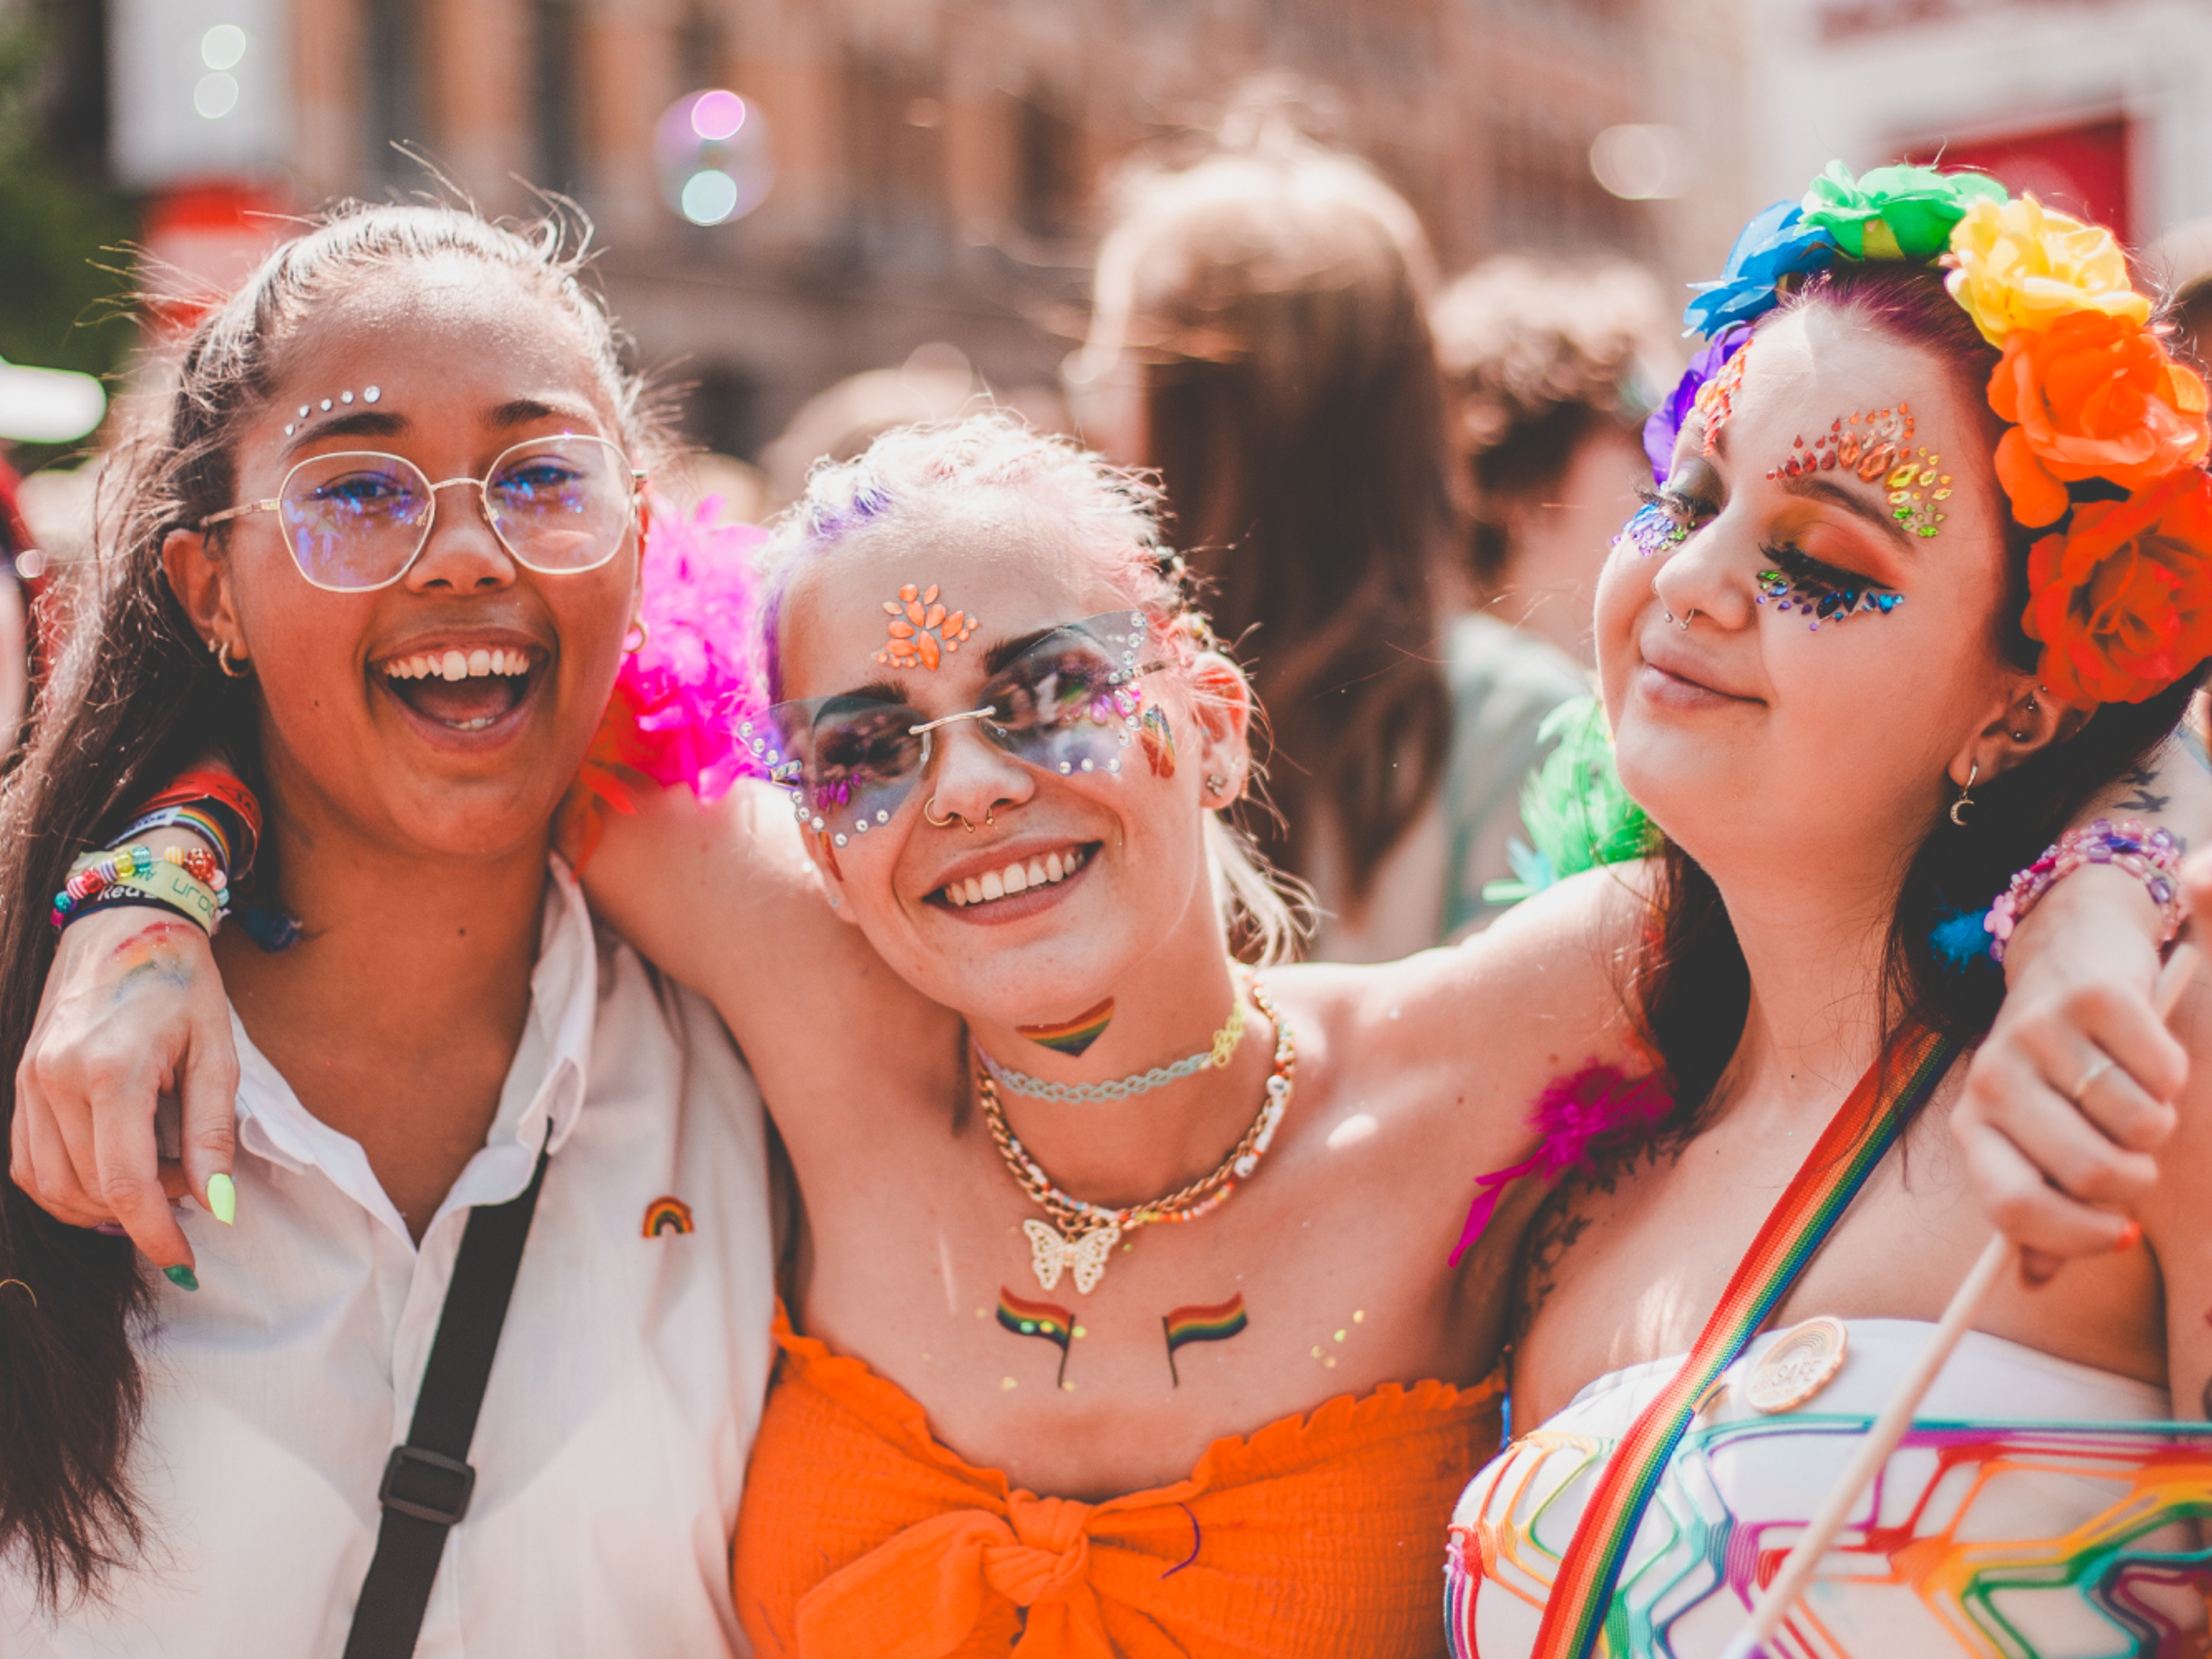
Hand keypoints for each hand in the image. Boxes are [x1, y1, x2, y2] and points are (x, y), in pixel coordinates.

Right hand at [10, 906, 237, 1271]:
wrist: (125, 925)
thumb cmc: (182, 984)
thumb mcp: (218, 1052)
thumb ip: (212, 1132)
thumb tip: (217, 1205)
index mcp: (112, 1070)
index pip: (124, 1182)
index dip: (154, 1233)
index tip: (184, 1263)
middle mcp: (57, 1080)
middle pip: (91, 1190)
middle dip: (144, 1212)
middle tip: (191, 1191)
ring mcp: (29, 1083)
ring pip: (53, 1187)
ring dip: (105, 1207)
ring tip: (158, 1182)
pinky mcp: (20, 1085)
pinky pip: (31, 1165)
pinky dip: (70, 1189)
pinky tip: (112, 1180)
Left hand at [1953, 862, 2192, 1283]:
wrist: (2067, 952)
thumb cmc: (2057, 1069)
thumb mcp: (2033, 1138)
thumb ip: (2037, 1206)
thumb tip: (2031, 1279)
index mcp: (1974, 1125)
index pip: (2015, 1210)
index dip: (2078, 1238)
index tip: (2120, 1236)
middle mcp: (1993, 1079)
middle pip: (2092, 1175)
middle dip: (2135, 1177)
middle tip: (2132, 1150)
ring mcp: (2038, 1034)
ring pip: (2139, 1126)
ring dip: (2155, 1122)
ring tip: (2131, 1092)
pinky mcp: (2093, 998)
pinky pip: (2166, 1074)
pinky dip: (2172, 1074)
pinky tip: (2145, 1052)